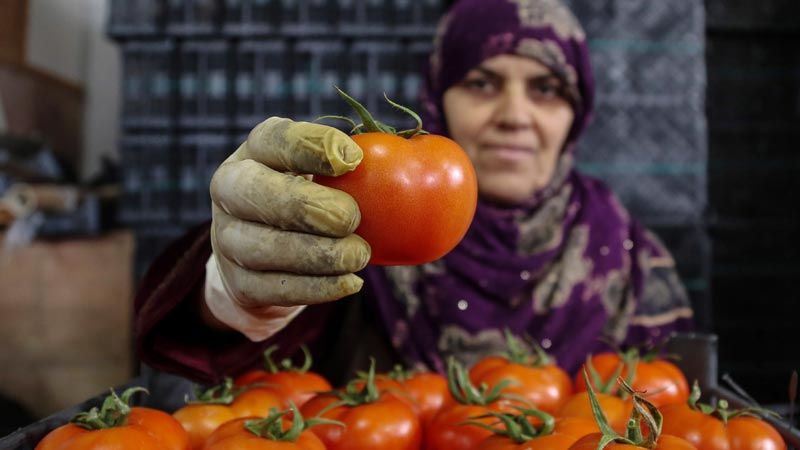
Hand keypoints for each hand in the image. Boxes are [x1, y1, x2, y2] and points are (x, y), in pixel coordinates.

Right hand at [205, 117, 370, 338]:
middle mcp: (232, 189)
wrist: (265, 253)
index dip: (312, 146)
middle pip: (257, 193)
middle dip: (306, 205)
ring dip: (316, 254)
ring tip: (359, 255)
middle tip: (351, 218)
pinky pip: (276, 289)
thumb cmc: (313, 196)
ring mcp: (228, 238)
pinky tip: (350, 282)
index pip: (275, 139)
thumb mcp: (325, 171)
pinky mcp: (239, 283)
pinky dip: (317, 288)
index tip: (354, 158)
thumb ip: (356, 163)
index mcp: (256, 151)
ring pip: (263, 248)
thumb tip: (419, 155)